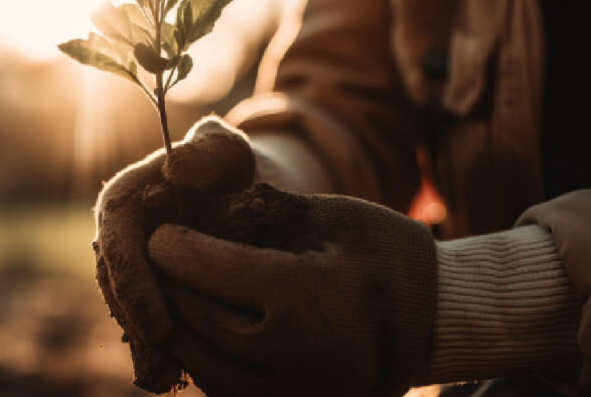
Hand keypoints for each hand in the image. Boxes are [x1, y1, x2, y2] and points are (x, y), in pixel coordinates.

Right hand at [93, 116, 254, 391]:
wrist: (236, 196)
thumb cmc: (229, 169)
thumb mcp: (226, 151)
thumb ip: (208, 151)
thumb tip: (177, 170)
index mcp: (122, 203)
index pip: (117, 247)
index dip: (134, 288)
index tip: (158, 325)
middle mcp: (118, 241)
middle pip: (117, 291)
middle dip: (139, 328)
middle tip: (167, 362)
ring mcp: (130, 271)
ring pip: (128, 315)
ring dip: (146, 348)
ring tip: (172, 378)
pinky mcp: (147, 295)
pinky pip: (146, 325)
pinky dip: (160, 352)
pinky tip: (181, 377)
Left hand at [148, 188, 436, 396]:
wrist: (434, 323)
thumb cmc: (385, 256)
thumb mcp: (335, 215)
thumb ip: (266, 211)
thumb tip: (196, 213)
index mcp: (314, 294)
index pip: (216, 270)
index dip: (176, 249)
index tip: (159, 234)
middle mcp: (301, 354)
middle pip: (201, 321)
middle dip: (169, 288)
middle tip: (156, 264)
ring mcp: (298, 394)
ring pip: (204, 367)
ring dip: (179, 330)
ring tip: (172, 297)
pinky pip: (226, 392)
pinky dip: (204, 361)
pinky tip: (201, 332)